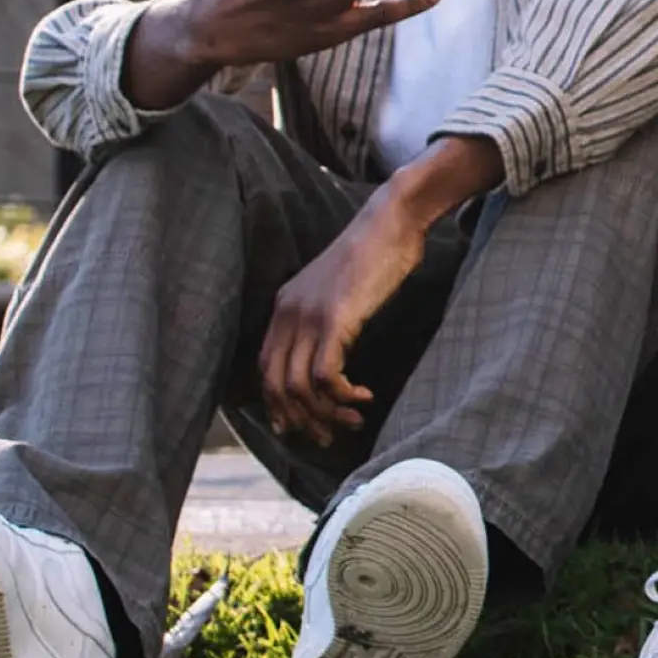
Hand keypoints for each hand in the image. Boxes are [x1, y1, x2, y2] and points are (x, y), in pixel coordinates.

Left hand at [258, 188, 423, 445]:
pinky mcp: (335, 319)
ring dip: (327, 415)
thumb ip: (323, 318)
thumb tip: (328, 357)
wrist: (392, 219)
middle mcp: (288, 313)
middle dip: (301, 421)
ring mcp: (309, 315)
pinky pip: (326, 376)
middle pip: (277, 386)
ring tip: (353, 421)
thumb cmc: (375, 253)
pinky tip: (363, 398)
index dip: (279, 404)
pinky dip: (343, 397)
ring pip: (300, 388)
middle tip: (328, 437)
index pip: (265, 369)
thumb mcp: (336, 288)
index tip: (301, 427)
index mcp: (284, 306)